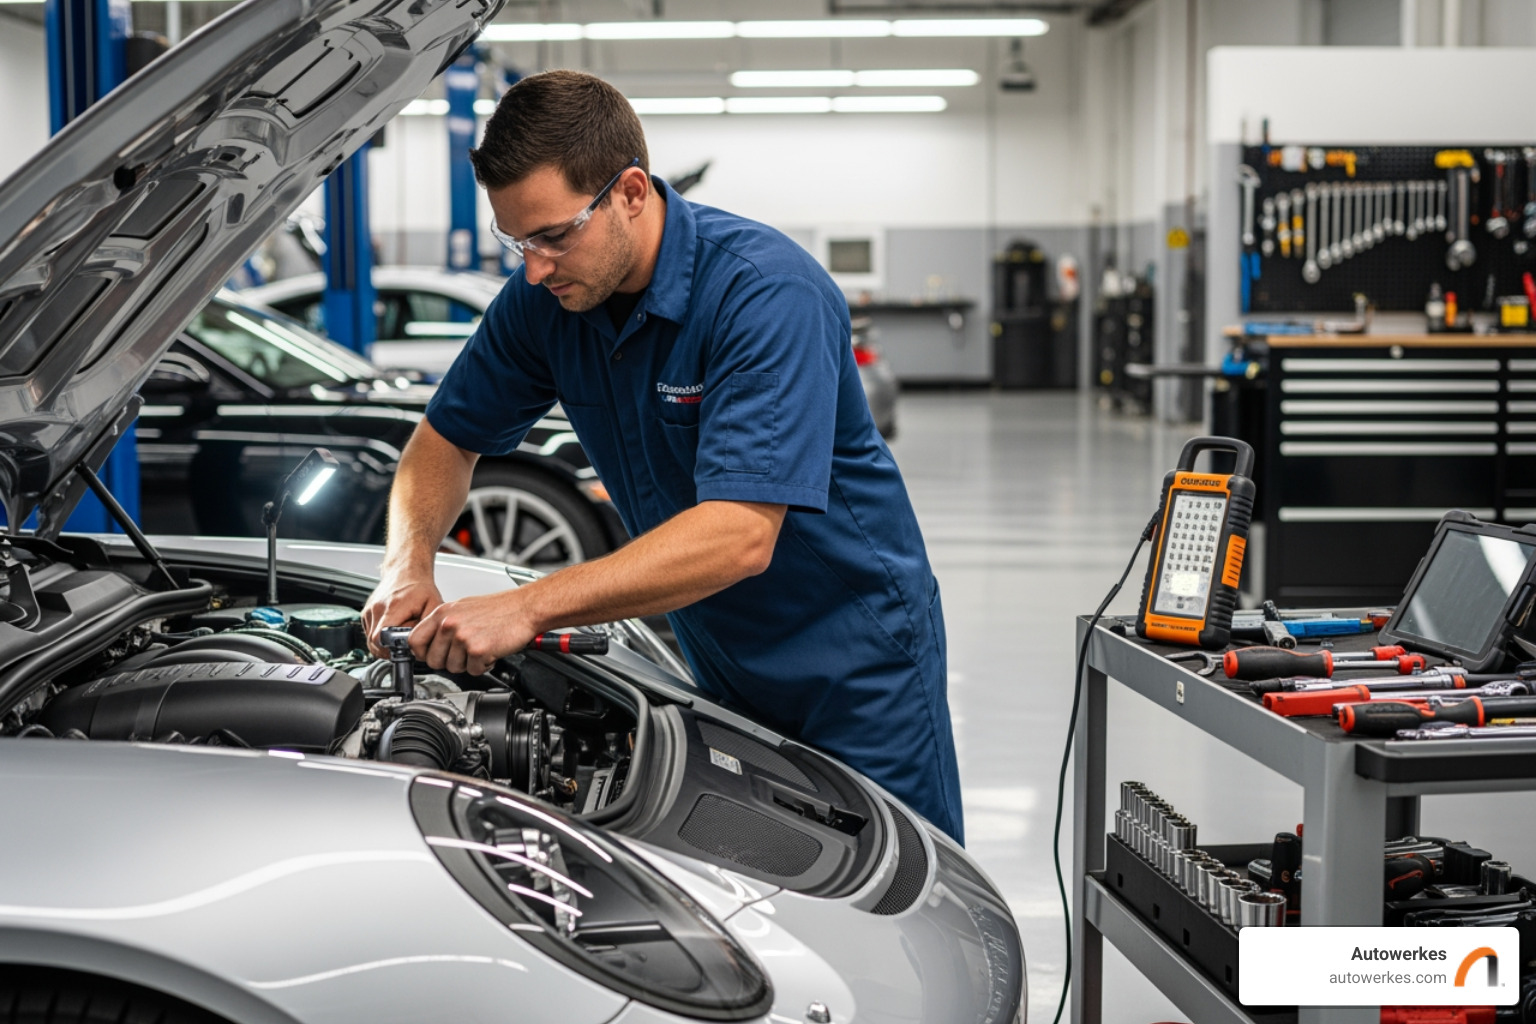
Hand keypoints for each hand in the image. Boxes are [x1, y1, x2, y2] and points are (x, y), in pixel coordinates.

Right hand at [362, 573, 444, 656]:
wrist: (406, 572)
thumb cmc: (420, 588)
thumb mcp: (434, 605)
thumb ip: (429, 626)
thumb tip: (421, 645)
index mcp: (394, 607)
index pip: (381, 638)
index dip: (392, 649)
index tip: (404, 649)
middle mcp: (377, 608)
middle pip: (374, 643)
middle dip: (389, 650)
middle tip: (403, 646)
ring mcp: (369, 611)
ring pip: (370, 641)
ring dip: (384, 645)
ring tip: (399, 636)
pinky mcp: (365, 614)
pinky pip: (368, 634)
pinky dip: (379, 638)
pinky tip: (392, 630)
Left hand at [410, 589, 537, 675]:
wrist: (526, 608)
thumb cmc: (500, 607)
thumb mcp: (463, 608)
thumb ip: (444, 624)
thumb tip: (431, 641)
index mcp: (443, 613)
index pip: (414, 640)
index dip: (422, 653)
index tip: (430, 655)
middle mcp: (450, 625)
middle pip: (433, 660)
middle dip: (449, 662)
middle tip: (464, 653)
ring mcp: (463, 638)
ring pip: (454, 668)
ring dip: (469, 663)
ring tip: (481, 647)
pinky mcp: (479, 650)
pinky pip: (474, 671)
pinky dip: (484, 665)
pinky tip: (491, 651)